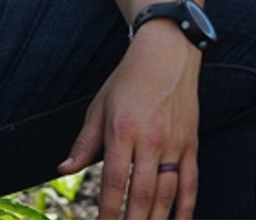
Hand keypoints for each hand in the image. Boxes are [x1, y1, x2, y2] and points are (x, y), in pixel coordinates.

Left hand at [59, 24, 201, 217]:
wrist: (168, 52)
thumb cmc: (128, 79)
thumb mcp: (100, 106)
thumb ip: (85, 142)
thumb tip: (64, 169)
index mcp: (122, 131)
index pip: (113, 183)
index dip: (107, 213)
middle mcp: (150, 140)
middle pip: (141, 194)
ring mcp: (174, 143)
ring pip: (167, 193)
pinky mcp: (191, 143)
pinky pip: (190, 181)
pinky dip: (186, 206)